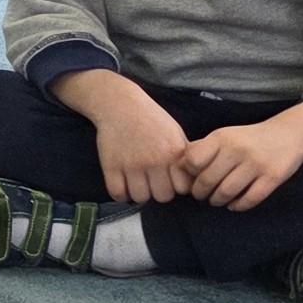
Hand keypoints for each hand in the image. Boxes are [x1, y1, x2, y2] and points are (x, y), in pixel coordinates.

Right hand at [60, 72, 192, 203]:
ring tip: (138, 183)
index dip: (177, 186)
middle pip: (163, 196)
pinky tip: (123, 184)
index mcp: (173, 152)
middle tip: (154, 182)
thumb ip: (184, 156)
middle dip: (159, 191)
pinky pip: (118, 194)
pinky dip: (121, 193)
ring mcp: (131, 165)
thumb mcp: (176, 133)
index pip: (183, 188)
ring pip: (141, 198)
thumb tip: (192, 178)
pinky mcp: (111, 166)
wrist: (121, 105)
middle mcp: (154, 161)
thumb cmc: (151, 119)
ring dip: (140, 193)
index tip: (171, 180)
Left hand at [175, 105, 302, 211]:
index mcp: (221, 138)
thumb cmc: (247, 139)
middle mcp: (237, 149)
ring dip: (217, 201)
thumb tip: (176, 167)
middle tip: (202, 196)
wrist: (289, 135)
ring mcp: (256, 164)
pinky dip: (237, 206)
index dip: (189, 174)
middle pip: (207, 181)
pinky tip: (234, 204)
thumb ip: (201, 150)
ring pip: (226, 193)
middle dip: (200, 193)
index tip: (193, 178)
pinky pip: (249, 200)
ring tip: (216, 200)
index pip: (192, 161)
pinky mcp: (272, 177)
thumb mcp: (223, 136)